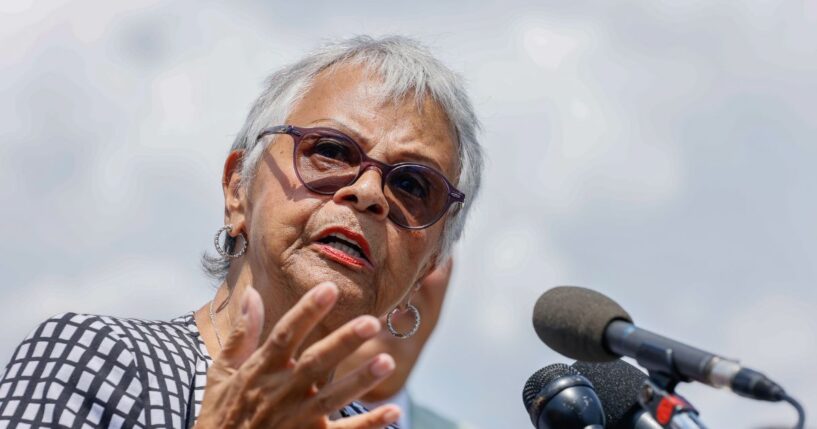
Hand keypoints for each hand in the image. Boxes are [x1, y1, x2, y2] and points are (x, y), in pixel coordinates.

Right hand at [195, 282, 400, 428]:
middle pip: (316, 362)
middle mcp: (280, 392)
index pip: (285, 335)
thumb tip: (252, 293)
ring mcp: (296, 419)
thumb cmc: (222, 415)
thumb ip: (241, 335)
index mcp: (260, 370)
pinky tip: (393, 411)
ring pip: (332, 398)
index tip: (330, 288)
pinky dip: (369, 424)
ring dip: (360, 381)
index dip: (307, 311)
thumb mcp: (221, 373)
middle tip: (371, 322)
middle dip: (343, 342)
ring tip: (387, 361)